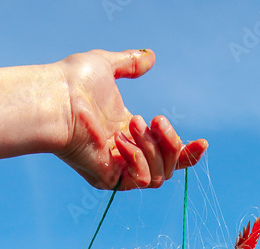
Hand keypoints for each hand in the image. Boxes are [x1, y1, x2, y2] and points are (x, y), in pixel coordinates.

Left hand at [56, 49, 207, 190]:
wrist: (55, 98)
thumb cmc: (73, 83)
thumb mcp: (107, 66)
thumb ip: (130, 64)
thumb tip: (150, 57)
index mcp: (129, 135)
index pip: (167, 155)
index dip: (187, 153)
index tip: (203, 143)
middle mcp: (126, 156)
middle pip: (169, 168)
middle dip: (170, 143)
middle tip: (154, 119)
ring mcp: (118, 171)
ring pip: (159, 176)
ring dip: (152, 148)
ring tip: (132, 124)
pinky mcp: (109, 180)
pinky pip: (141, 181)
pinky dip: (138, 159)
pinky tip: (123, 141)